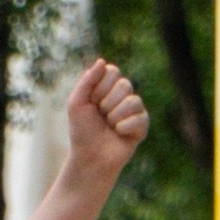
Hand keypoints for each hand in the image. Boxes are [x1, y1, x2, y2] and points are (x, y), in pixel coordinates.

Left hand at [65, 56, 148, 179]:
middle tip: (101, 117)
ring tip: (110, 127)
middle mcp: (123, 95)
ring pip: (133, 101)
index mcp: (107, 87)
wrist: (89, 157)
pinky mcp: (142, 125)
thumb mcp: (77, 104)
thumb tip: (102, 61)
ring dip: (115, 117)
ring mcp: (134, 110)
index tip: (91, 102)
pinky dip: (124, 128)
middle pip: (124, 84)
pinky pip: (140, 118)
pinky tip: (119, 134)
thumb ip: (87, 81)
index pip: (112, 71)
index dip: (99, 88)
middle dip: (107, 103)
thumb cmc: (82, 131)